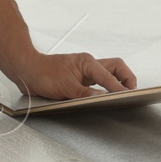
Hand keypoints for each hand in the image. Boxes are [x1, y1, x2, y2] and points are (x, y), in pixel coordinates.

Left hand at [13, 52, 136, 101]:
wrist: (27, 71)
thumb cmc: (42, 73)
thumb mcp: (65, 87)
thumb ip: (85, 93)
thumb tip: (103, 98)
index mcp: (87, 63)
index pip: (109, 76)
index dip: (119, 88)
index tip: (127, 97)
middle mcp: (88, 65)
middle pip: (117, 67)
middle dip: (127, 78)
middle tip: (132, 92)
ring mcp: (85, 71)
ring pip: (109, 73)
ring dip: (118, 82)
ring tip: (124, 95)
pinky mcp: (80, 78)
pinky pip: (99, 81)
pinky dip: (107, 88)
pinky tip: (107, 97)